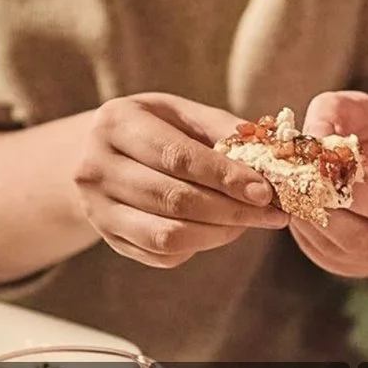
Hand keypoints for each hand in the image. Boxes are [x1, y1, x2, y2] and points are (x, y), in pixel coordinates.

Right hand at [71, 93, 287, 267]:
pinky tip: (218, 229)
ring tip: (248, 222)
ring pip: (168, 235)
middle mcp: (96, 167)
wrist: (98, 152)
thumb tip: (268, 154)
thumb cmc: (152, 127)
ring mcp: (97, 208)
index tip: (264, 192)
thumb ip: (220, 128)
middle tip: (271, 214)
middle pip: (174, 199)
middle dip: (232, 210)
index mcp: (116, 123)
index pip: (177, 157)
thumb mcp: (179, 113)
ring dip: (219, 233)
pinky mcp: (109, 237)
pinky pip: (162, 255)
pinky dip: (200, 245)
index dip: (225, 177)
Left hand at [287, 90, 367, 277]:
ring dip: (310, 224)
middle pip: (363, 238)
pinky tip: (299, 209)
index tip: (314, 173)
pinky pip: (331, 259)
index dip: (347, 194)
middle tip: (292, 188)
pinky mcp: (366, 265)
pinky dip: (308, 236)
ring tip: (290, 195)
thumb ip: (329, 115)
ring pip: (342, 252)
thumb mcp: (353, 108)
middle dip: (322, 213)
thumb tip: (309, 144)